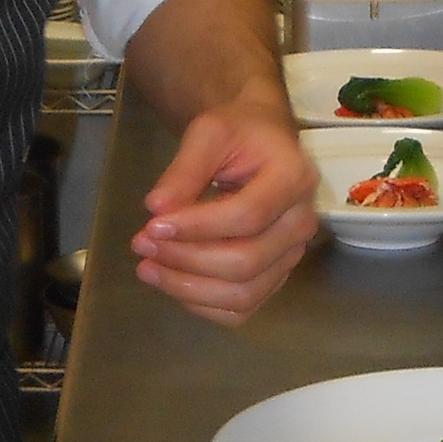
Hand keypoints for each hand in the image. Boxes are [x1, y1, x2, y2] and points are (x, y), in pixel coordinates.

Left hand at [131, 91, 318, 325]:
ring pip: (243, 294)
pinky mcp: (275, 276)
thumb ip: (184, 169)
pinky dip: (202, 304)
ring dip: (188, 288)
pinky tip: (172, 282)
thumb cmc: (238, 133)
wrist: (261, 142)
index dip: (196, 227)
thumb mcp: (208, 133)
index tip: (151, 224)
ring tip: (148, 267)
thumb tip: (156, 209)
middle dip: (186, 259)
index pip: (247, 217)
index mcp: (294, 179)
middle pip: (245, 262)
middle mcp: (301, 223)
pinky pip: (241, 309)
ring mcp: (291, 255)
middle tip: (141, 242)